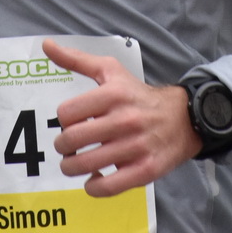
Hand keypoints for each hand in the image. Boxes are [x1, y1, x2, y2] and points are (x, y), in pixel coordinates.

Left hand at [44, 39, 199, 197]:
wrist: (184, 118)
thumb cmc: (139, 95)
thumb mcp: (111, 71)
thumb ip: (77, 60)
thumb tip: (46, 45)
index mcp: (114, 94)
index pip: (66, 113)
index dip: (64, 120)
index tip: (72, 123)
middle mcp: (125, 119)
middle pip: (72, 140)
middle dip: (63, 146)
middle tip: (68, 146)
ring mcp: (136, 147)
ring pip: (85, 165)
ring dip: (72, 167)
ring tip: (76, 163)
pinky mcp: (145, 170)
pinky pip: (107, 187)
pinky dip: (93, 186)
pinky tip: (95, 177)